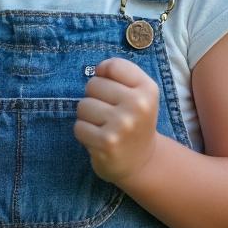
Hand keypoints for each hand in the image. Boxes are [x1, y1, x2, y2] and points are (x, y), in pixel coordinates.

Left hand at [74, 57, 158, 184]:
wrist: (142, 161)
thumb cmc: (134, 120)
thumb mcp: (140, 93)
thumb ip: (121, 74)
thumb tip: (98, 69)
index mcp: (148, 89)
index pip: (113, 66)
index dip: (104, 75)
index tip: (111, 89)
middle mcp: (138, 105)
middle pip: (93, 84)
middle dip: (95, 98)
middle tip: (110, 114)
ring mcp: (122, 124)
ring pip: (83, 105)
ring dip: (88, 117)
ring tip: (104, 127)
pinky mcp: (106, 143)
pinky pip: (79, 127)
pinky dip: (84, 133)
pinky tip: (99, 139)